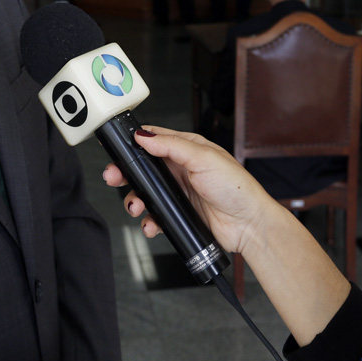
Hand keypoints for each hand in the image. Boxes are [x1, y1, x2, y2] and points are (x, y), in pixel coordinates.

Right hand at [102, 127, 274, 256]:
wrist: (248, 225)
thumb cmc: (236, 187)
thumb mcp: (203, 158)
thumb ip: (172, 145)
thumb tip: (144, 135)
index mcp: (187, 149)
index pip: (154, 139)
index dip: (134, 142)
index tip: (117, 148)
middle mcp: (181, 169)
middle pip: (143, 168)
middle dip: (125, 174)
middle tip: (113, 178)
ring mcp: (179, 192)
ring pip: (145, 193)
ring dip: (135, 199)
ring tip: (136, 206)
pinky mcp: (179, 214)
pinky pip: (155, 216)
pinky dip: (149, 221)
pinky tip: (151, 224)